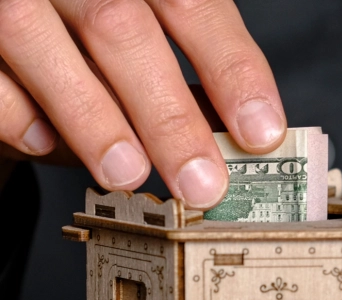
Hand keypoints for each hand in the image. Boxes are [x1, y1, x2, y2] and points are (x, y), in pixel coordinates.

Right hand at [0, 0, 286, 208]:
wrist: (1, 29)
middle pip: (121, 25)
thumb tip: (232, 137)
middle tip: (201, 185)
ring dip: (91, 118)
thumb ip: (175, 75)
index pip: (192, 2)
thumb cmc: (78, 35)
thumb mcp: (136, 38)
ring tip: (128, 175)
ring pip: (38, 37)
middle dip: (168, 116)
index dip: (232, 68)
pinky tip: (45, 146)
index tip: (261, 133)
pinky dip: (17, 114)